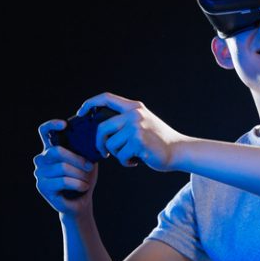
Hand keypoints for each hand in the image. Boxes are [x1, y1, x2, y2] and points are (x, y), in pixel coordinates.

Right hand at [34, 119, 97, 215]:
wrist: (81, 201)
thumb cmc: (83, 178)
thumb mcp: (87, 161)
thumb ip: (85, 149)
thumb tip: (93, 138)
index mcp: (51, 149)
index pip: (44, 131)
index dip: (51, 125)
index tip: (64, 124)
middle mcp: (41, 158)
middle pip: (56, 151)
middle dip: (77, 159)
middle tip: (89, 166)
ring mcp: (39, 172)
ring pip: (62, 168)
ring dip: (80, 175)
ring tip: (86, 181)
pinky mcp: (42, 186)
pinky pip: (63, 181)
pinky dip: (78, 184)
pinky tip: (83, 187)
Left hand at [76, 92, 190, 171]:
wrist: (179, 150)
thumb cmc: (159, 141)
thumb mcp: (144, 122)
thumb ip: (126, 121)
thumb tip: (101, 129)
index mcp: (134, 107)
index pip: (106, 98)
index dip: (89, 103)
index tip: (81, 113)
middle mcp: (134, 114)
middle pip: (102, 127)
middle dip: (99, 143)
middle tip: (104, 152)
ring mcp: (137, 127)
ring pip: (111, 144)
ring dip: (118, 155)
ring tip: (132, 155)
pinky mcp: (139, 141)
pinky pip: (121, 155)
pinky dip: (126, 162)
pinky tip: (138, 160)